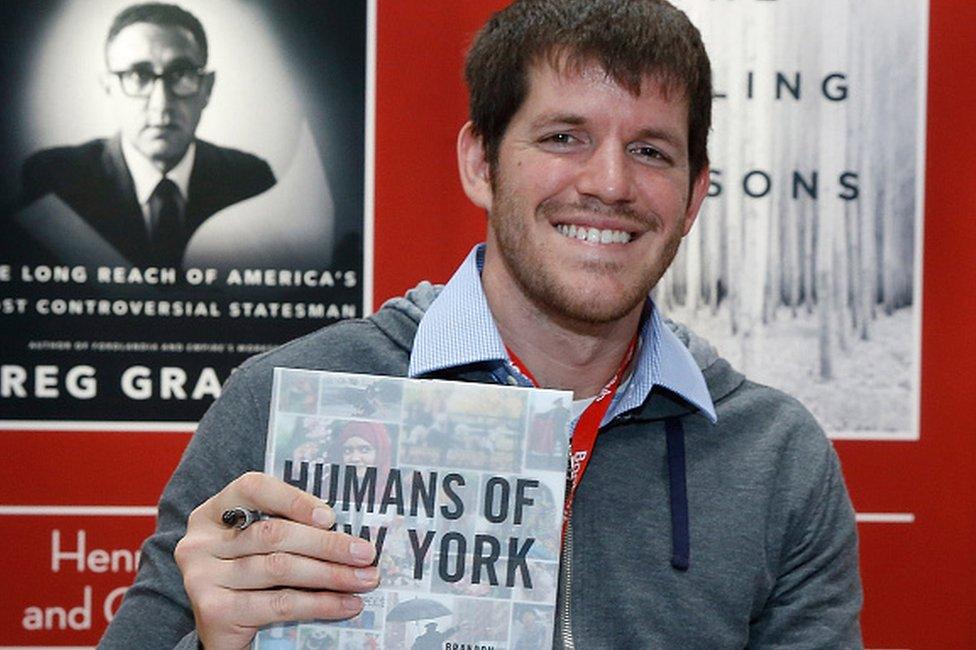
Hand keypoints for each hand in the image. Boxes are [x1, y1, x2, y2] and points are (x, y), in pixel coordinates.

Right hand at [174, 472, 379, 649]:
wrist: (223, 632)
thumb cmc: (250, 579)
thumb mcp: (260, 547)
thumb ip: (288, 529)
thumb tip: (348, 530)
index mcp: (213, 513)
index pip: (253, 488)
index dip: (293, 499)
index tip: (331, 517)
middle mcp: (200, 542)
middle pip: (273, 534)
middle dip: (327, 544)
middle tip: (365, 553)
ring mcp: (202, 577)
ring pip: (280, 568)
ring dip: (331, 574)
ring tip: (365, 579)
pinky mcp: (214, 612)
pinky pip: (279, 604)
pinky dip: (320, 604)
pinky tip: (347, 604)